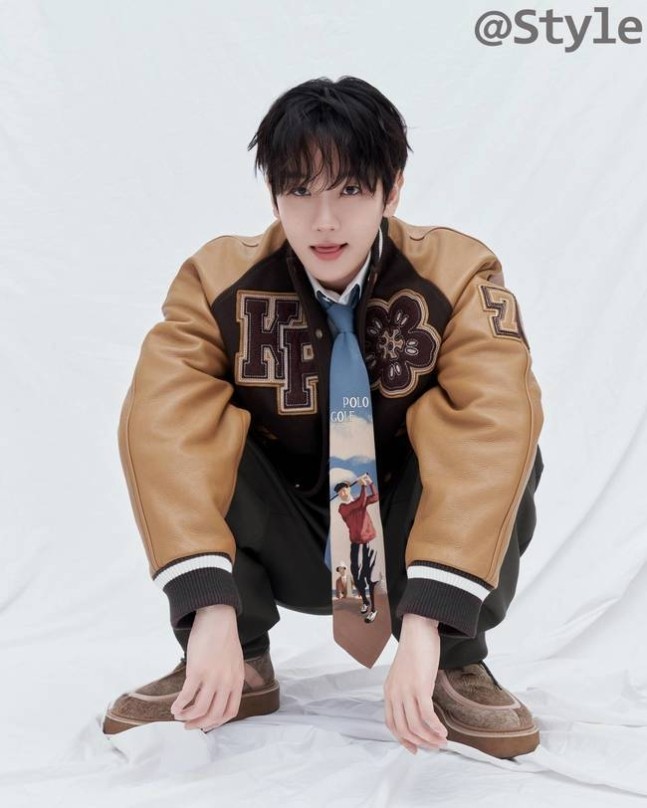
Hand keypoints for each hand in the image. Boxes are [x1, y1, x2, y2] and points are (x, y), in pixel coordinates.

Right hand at [170, 604, 244, 730]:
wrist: (217, 617)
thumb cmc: (224, 637)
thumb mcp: (236, 660)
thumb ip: (233, 677)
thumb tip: (229, 692)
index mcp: (237, 680)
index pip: (230, 712)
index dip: (216, 723)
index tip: (205, 724)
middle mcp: (226, 682)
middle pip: (213, 714)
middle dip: (199, 723)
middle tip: (188, 725)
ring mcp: (212, 677)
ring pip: (199, 709)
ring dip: (187, 716)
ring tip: (178, 715)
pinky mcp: (197, 670)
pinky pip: (187, 696)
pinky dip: (179, 705)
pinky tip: (174, 706)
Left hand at [384, 614, 447, 754]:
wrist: (417, 630)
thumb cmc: (414, 650)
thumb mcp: (403, 674)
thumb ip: (405, 691)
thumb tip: (417, 710)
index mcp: (389, 691)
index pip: (392, 724)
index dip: (403, 740)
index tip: (416, 749)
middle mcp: (394, 693)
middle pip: (404, 729)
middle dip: (421, 743)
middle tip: (435, 746)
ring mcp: (406, 690)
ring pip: (416, 725)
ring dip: (430, 738)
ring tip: (442, 740)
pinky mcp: (419, 686)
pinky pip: (426, 715)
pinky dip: (435, 727)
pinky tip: (443, 731)